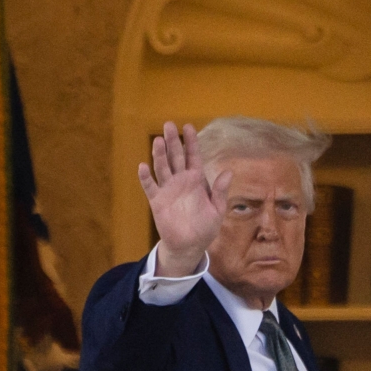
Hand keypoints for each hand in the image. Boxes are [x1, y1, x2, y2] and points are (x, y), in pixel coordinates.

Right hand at [138, 122, 231, 276]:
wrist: (189, 245)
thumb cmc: (205, 228)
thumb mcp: (217, 210)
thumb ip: (220, 191)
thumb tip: (228, 172)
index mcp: (196, 180)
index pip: (193, 156)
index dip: (191, 142)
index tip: (188, 126)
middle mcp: (181, 181)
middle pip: (175, 156)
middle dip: (172, 141)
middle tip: (168, 125)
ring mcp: (168, 189)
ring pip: (162, 167)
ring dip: (159, 155)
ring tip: (157, 141)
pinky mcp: (157, 201)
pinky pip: (150, 187)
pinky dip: (146, 177)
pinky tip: (142, 166)